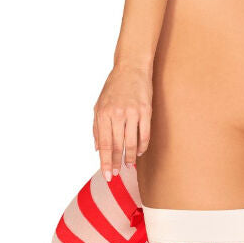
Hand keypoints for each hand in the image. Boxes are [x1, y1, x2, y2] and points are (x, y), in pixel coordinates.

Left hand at [93, 63, 152, 178]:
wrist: (131, 68)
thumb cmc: (114, 88)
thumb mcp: (99, 105)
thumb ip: (97, 128)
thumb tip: (98, 149)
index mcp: (103, 113)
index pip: (105, 144)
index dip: (105, 162)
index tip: (107, 174)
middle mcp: (117, 113)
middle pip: (117, 146)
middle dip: (116, 163)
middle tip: (115, 174)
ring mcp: (133, 112)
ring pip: (131, 143)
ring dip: (129, 157)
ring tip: (127, 165)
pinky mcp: (146, 111)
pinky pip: (144, 135)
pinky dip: (142, 147)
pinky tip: (138, 153)